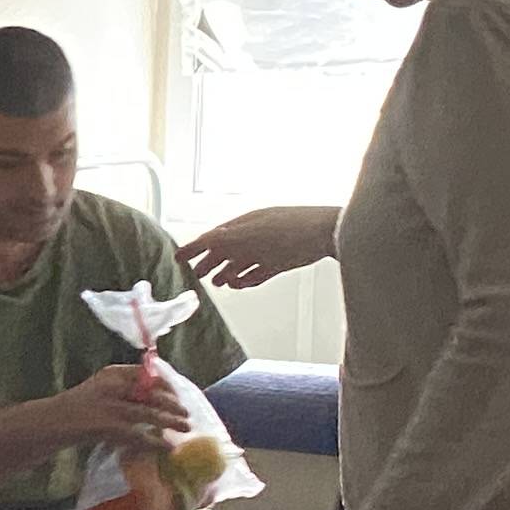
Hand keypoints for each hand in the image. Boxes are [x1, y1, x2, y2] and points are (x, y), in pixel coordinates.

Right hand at [54, 360, 192, 452]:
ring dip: (171, 422)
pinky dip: (155, 442)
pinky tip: (167, 448)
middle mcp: (113, 386)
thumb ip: (122, 391)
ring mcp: (110, 406)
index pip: (147, 373)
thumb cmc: (74, 409)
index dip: (167, 385)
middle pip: (152, 392)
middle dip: (173, 404)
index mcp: (111, 373)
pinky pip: (139, 435)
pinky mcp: (107, 426)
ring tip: (186, 428)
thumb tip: (152, 399)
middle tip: (187, 413)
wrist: (48, 423)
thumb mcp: (99, 390)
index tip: (177, 394)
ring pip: (150, 413)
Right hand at [180, 206, 342, 291]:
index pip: (212, 237)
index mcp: (244, 225)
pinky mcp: (283, 262)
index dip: (194, 248)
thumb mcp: (255, 234)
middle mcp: (254, 235)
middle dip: (208, 261)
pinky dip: (247, 278)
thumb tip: (206, 239)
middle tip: (194, 274)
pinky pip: (259, 271)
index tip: (178, 257)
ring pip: (241, 261)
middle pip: (225, 250)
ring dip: (227, 271)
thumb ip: (229, 239)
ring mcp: (268, 248)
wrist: (331, 233)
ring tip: (217, 282)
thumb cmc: (294, 230)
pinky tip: (241, 284)